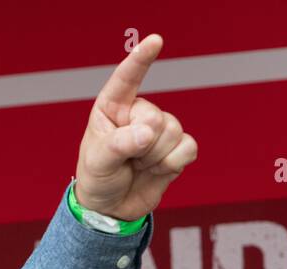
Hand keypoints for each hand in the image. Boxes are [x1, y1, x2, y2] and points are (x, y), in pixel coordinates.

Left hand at [74, 34, 197, 221]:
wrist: (111, 208)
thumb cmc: (97, 179)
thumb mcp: (98, 162)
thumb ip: (118, 145)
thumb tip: (147, 133)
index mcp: (112, 109)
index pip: (127, 79)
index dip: (141, 60)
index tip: (155, 41)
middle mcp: (138, 114)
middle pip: (156, 118)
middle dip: (143, 145)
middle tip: (127, 160)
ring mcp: (159, 130)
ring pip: (174, 132)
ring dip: (155, 157)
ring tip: (138, 166)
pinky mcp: (176, 148)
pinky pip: (188, 148)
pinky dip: (173, 163)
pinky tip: (157, 171)